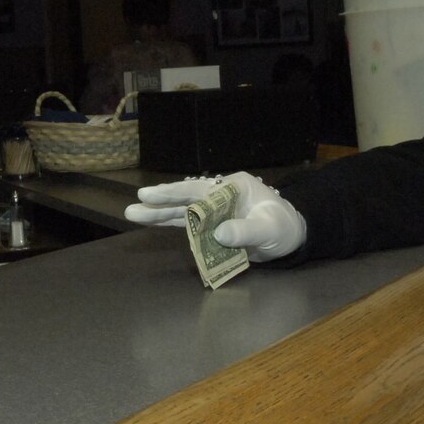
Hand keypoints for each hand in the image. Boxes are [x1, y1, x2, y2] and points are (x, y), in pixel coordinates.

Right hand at [125, 171, 306, 261]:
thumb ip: (246, 231)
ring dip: (158, 215)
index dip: (174, 193)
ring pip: (182, 212)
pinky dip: (172, 226)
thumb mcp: (269, 229)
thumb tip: (218, 233)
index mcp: (234, 187)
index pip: (199, 189)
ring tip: (132, 214)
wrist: (291, 236)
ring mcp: (215, 211)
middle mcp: (220, 195)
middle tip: (133, 206)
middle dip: (159, 203)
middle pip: (185, 199)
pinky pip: (190, 226)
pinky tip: (152, 224)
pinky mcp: (213, 226)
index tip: (150, 194)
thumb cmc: (283, 227)